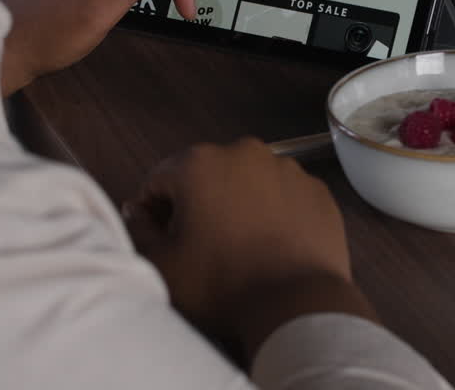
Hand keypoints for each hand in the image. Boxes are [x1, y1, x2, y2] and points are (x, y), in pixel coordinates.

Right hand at [123, 139, 377, 354]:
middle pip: (206, 175)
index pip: (159, 180)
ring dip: (237, 203)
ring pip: (248, 182)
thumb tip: (137, 212)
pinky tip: (272, 244)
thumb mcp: (163, 264)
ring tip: (239, 245)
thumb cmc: (221, 282)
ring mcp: (287, 168)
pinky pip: (284, 195)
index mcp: (200, 163)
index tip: (162, 238)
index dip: (153, 211)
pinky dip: (274, 211)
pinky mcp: (317, 189)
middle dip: (197, 203)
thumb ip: (139, 230)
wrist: (296, 302)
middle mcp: (245, 152)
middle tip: (200, 244)